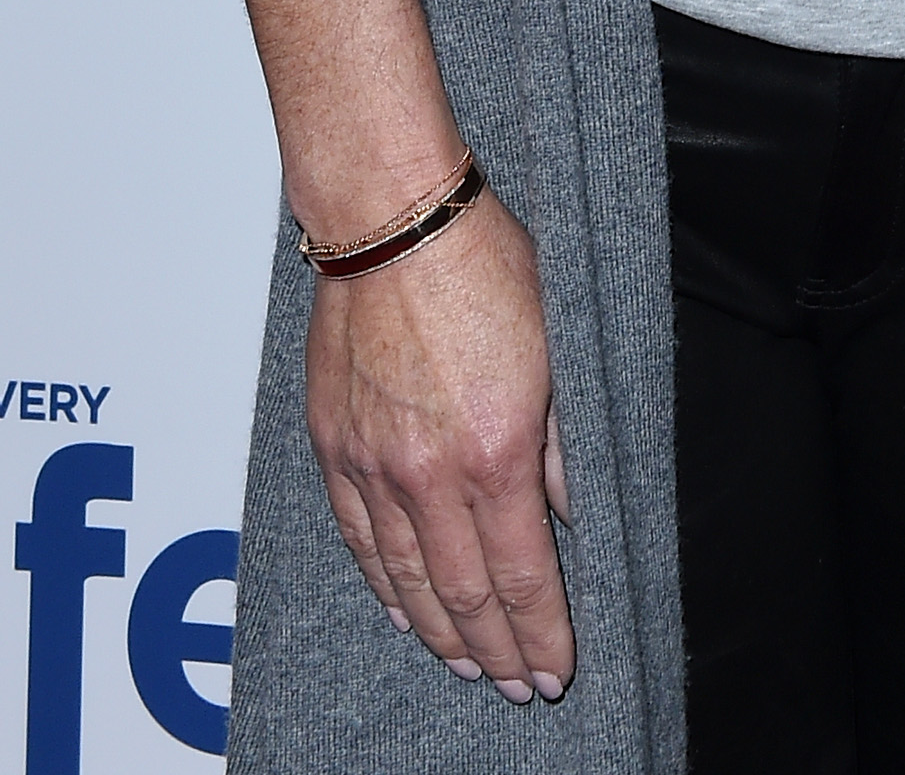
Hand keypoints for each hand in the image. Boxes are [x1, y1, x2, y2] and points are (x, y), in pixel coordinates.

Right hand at [304, 190, 573, 701]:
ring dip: (441, 632)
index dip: (543, 633)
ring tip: (470, 663)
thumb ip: (562, 442)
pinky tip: (401, 607)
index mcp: (496, 450)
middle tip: (520, 686)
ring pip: (406, 578)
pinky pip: (359, 538)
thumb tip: (568, 512)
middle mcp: (430, 472)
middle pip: (464, 593)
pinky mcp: (335, 445)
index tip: (557, 668)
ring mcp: (375, 463)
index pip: (524, 575)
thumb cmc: (483, 263)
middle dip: (498, 650)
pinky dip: (382, 583)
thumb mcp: (558, 346)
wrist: (394, 220)